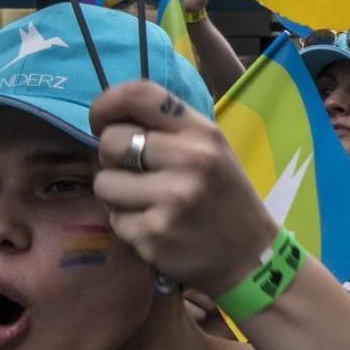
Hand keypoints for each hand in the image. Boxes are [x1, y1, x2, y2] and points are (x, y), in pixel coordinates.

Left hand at [90, 82, 278, 295]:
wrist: (248, 255)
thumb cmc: (222, 196)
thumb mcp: (210, 150)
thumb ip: (168, 130)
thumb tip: (109, 118)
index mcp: (202, 132)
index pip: (140, 95)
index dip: (106, 104)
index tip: (101, 121)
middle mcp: (190, 159)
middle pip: (110, 141)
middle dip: (111, 158)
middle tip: (133, 172)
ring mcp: (172, 198)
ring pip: (103, 183)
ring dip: (115, 194)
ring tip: (146, 202)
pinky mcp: (154, 233)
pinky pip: (113, 219)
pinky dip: (126, 224)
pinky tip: (154, 227)